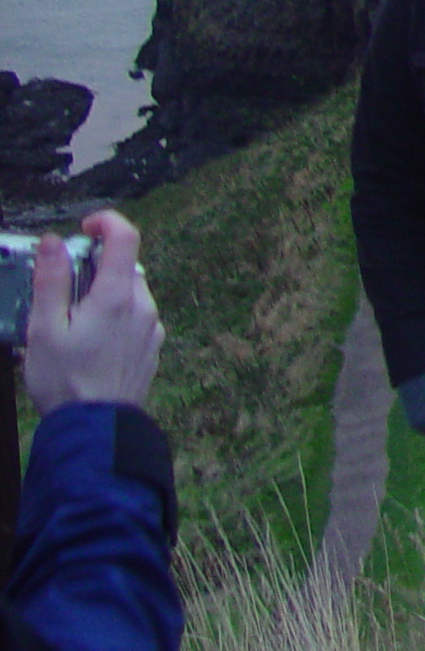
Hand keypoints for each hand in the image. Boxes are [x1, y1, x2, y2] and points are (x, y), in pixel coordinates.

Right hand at [24, 208, 164, 415]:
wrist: (97, 428)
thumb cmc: (65, 380)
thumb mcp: (44, 328)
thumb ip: (51, 280)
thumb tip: (54, 241)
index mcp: (116, 296)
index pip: (125, 237)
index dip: (106, 222)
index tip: (84, 228)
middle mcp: (143, 306)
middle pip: (124, 266)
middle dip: (95, 267)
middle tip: (64, 293)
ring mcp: (152, 326)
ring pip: (130, 292)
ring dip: (105, 293)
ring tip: (74, 325)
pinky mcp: (153, 345)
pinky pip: (136, 316)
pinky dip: (116, 315)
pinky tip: (92, 342)